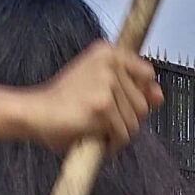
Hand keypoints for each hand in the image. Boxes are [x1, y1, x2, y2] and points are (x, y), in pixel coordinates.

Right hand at [30, 42, 162, 151]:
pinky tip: (95, 138)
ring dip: (119, 133)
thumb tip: (159, 96)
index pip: (146, 73)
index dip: (139, 94)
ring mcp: (107, 83)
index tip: (120, 104)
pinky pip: (123, 133)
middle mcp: (109, 62)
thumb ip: (131, 88)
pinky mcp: (103, 105)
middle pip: (143, 102)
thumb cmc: (63, 102)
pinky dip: (112, 143)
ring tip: (97, 130)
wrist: (35, 113)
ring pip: (135, 120)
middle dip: (127, 119)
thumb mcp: (99, 86)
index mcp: (107, 51)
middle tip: (103, 121)